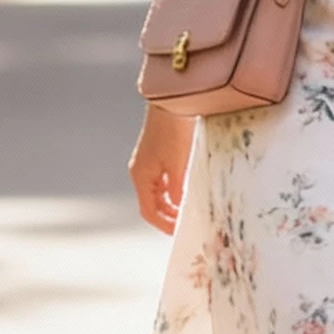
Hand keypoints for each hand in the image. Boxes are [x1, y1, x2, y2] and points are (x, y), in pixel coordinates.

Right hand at [128, 104, 193, 232]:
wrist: (172, 101)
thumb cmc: (174, 131)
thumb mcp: (179, 165)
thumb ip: (178, 190)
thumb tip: (179, 209)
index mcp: (141, 176)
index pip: (149, 211)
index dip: (165, 224)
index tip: (181, 232)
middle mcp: (141, 171)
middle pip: (153, 203)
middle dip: (170, 215)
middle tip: (189, 222)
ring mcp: (149, 163)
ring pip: (160, 192)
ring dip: (173, 203)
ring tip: (192, 207)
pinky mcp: (158, 154)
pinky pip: (165, 180)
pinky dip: (175, 189)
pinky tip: (190, 189)